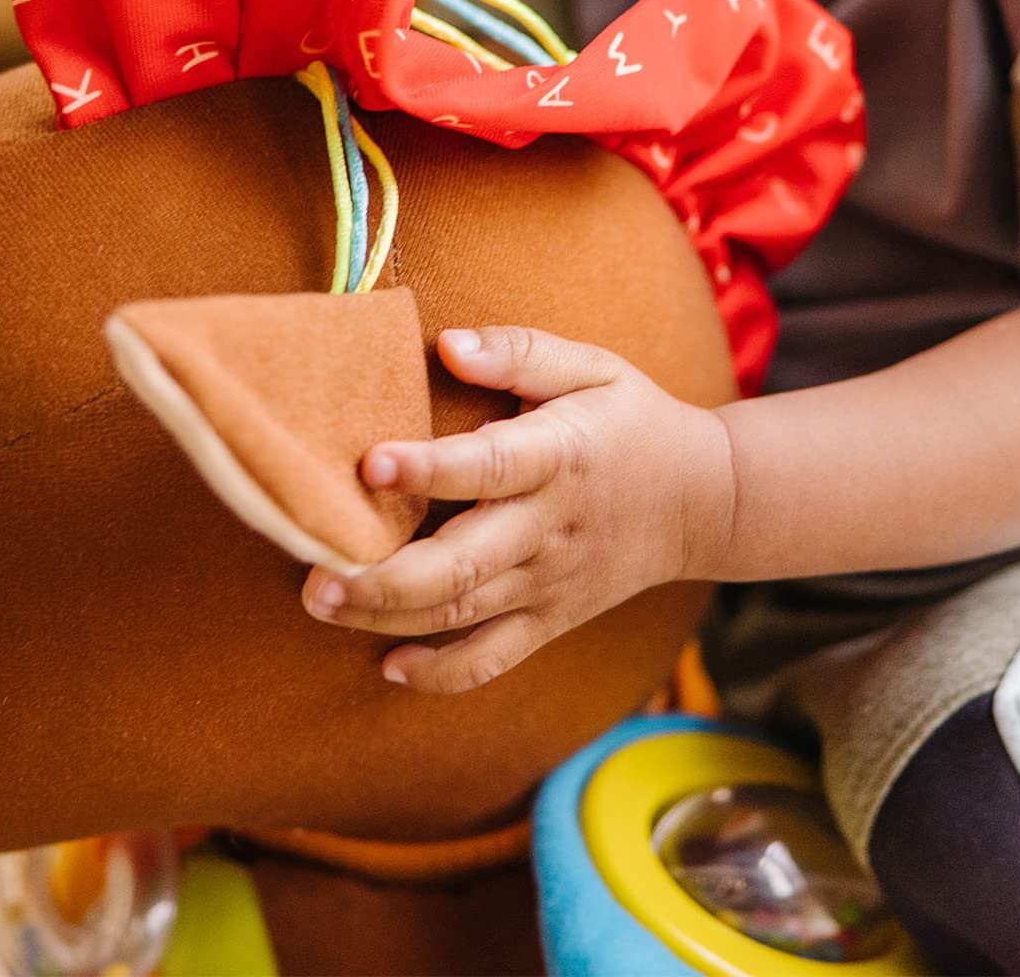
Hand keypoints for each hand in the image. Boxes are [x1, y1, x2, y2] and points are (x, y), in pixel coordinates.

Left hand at [301, 326, 735, 693]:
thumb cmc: (630, 419)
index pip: (488, 467)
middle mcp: (549, 530)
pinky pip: (494, 659)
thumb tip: (446, 345)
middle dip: (383, 577)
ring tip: (322, 602)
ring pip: (463, 615)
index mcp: (559, 457)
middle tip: (314, 573)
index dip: (430, 469)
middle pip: (462, 566)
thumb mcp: (591, 365)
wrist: (705, 501)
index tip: (370, 463)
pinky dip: (442, 674)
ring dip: (388, 618)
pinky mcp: (551, 619)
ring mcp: (549, 584)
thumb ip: (517, 352)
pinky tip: (388, 666)